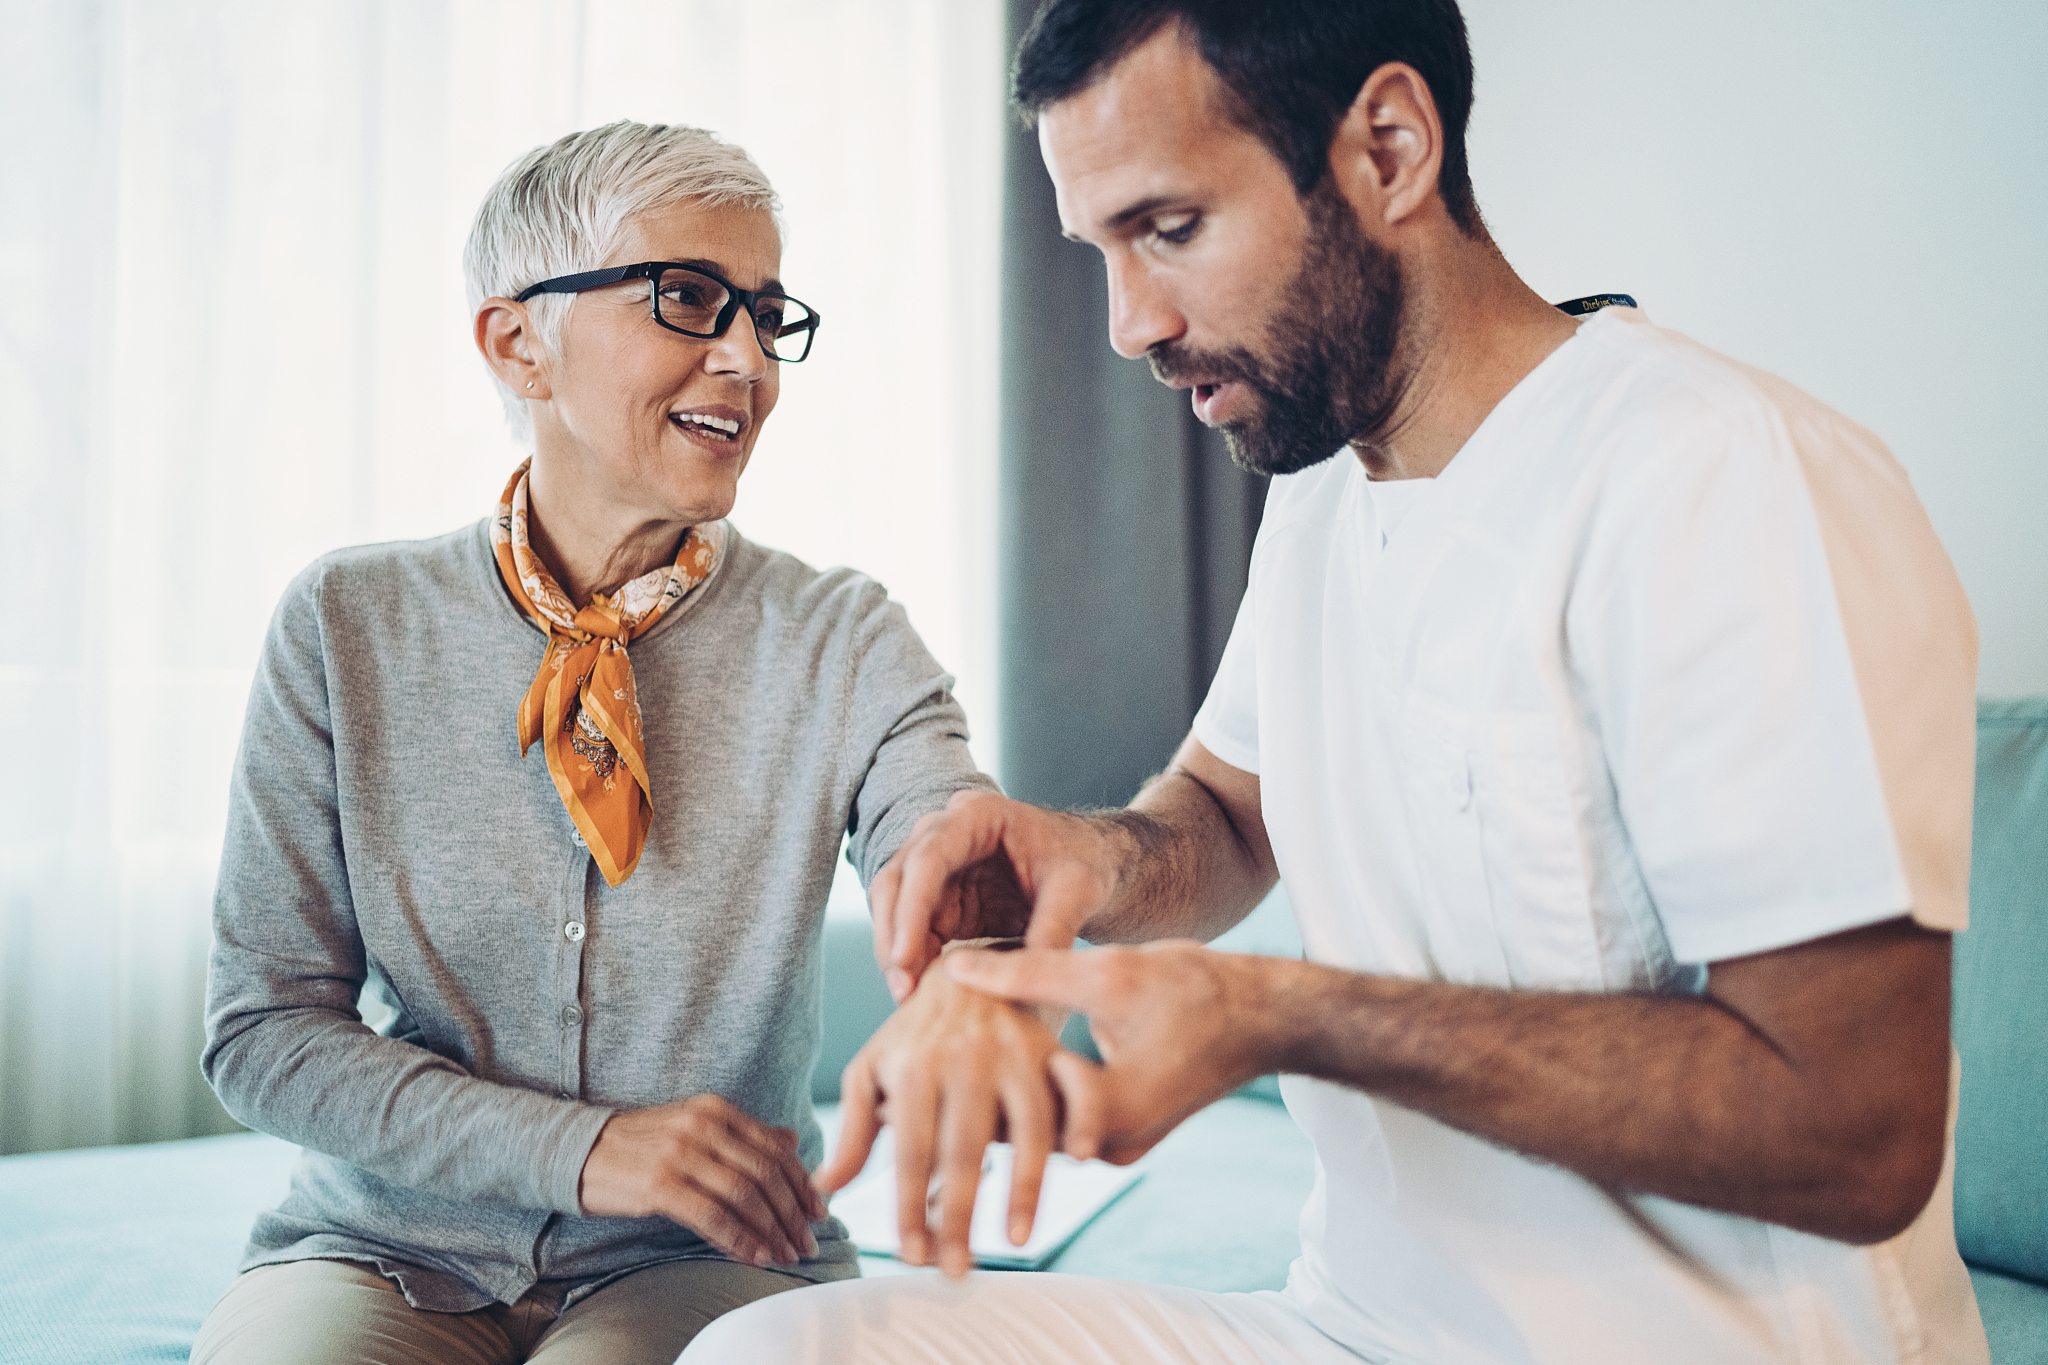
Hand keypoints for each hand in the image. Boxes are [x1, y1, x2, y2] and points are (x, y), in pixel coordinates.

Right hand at [578, 1094, 825, 1267]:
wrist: (581, 1151)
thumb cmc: (643, 1145)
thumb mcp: (694, 1127)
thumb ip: (744, 1134)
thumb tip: (792, 1139)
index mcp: (717, 1110)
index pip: (775, 1149)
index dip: (802, 1184)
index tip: (819, 1212)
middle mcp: (704, 1127)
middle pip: (766, 1174)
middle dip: (793, 1213)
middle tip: (807, 1243)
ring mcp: (681, 1154)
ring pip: (745, 1197)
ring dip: (771, 1232)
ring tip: (785, 1255)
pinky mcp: (660, 1185)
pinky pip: (712, 1217)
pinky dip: (739, 1240)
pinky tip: (754, 1256)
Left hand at [814, 962, 1073, 1277]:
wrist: (965, 970)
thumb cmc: (910, 1035)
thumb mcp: (871, 1070)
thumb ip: (855, 1131)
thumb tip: (825, 1189)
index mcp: (914, 1066)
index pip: (912, 1152)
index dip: (911, 1207)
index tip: (912, 1257)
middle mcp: (965, 1058)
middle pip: (964, 1148)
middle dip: (961, 1215)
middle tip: (957, 1271)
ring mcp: (1014, 1052)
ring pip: (1026, 1126)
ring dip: (1024, 1185)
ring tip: (1016, 1240)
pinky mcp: (1052, 1048)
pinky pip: (1076, 1089)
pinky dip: (1082, 1121)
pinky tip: (1080, 1161)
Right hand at [870, 789, 1119, 1002]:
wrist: (1093, 866)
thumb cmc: (1087, 864)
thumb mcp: (1077, 893)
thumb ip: (1051, 931)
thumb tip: (1023, 984)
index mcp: (978, 815)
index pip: (929, 858)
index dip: (911, 909)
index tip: (904, 959)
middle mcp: (946, 832)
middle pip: (897, 881)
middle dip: (893, 936)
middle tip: (902, 989)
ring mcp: (939, 867)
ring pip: (894, 907)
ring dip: (895, 952)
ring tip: (907, 998)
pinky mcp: (942, 899)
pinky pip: (912, 929)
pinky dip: (911, 959)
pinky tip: (919, 991)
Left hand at [947, 942, 1286, 1163]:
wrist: (1262, 1017)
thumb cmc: (1196, 990)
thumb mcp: (1108, 973)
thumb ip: (1030, 972)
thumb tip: (956, 965)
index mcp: (1109, 1110)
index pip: (1010, 1113)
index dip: (962, 1084)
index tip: (923, 1054)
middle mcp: (1112, 1143)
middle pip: (1018, 1128)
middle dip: (972, 1094)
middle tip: (913, 1066)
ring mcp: (1120, 1144)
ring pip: (1039, 1127)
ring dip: (1000, 1095)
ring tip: (945, 1061)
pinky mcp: (1124, 1131)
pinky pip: (1063, 1121)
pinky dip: (1032, 1094)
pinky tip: (997, 1059)